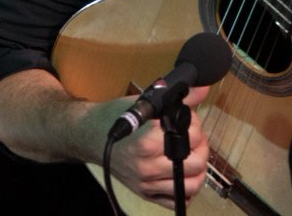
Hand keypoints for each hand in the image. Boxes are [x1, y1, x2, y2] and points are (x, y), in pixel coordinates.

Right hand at [104, 84, 211, 207]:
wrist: (89, 135)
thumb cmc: (114, 116)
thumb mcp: (145, 101)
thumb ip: (178, 98)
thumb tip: (202, 89)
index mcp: (146, 142)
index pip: (190, 137)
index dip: (195, 125)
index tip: (189, 119)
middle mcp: (146, 167)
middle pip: (195, 163)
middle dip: (201, 146)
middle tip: (194, 137)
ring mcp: (146, 183)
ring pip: (190, 186)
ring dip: (198, 169)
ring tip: (192, 154)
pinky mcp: (144, 193)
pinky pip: (176, 201)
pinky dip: (186, 190)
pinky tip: (183, 173)